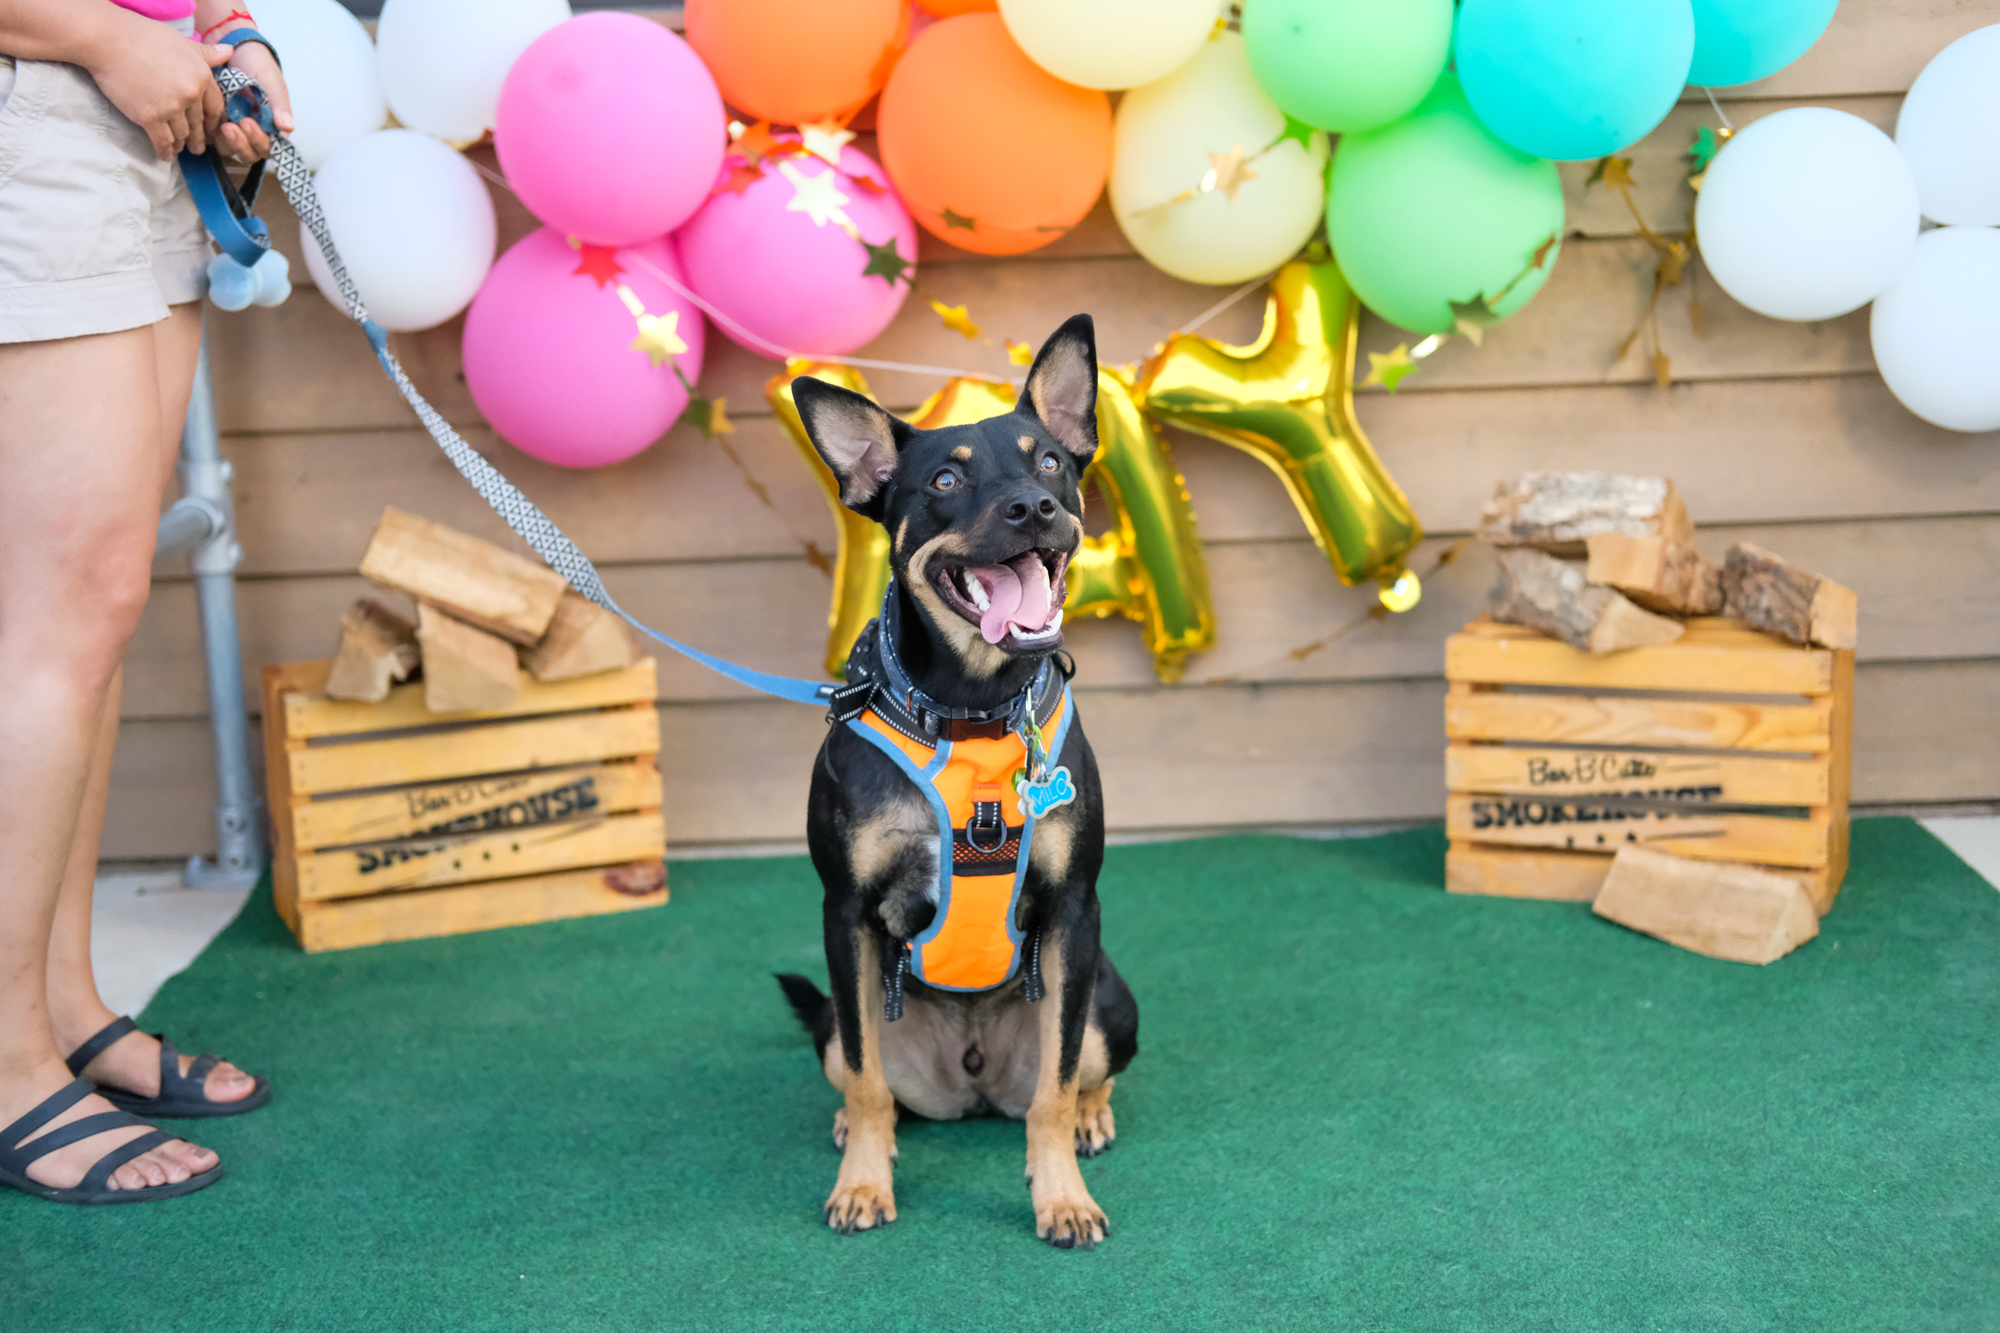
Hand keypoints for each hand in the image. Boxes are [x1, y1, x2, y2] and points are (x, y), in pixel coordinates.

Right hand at [78, 10, 229, 160]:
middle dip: (198, 138)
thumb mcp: (181, 41)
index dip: (214, 122)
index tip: (211, 130)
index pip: (215, 107)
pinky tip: (165, 155)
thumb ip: (205, 53)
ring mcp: (171, 107)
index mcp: (202, 76)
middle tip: (197, 148)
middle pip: (199, 123)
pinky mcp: (150, 117)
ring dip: (181, 144)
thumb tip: (229, 52)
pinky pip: (163, 141)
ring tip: (179, 149)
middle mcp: (191, 94)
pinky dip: (165, 151)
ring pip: (182, 134)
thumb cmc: (142, 35)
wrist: (108, 39)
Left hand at [215, 39, 292, 163]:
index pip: (269, 146)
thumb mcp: (270, 80)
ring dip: (228, 141)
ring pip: (232, 149)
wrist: (235, 46)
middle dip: (242, 144)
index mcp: (273, 124)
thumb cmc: (257, 62)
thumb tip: (287, 128)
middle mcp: (256, 130)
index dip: (259, 141)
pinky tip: (210, 120)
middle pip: (251, 153)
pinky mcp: (217, 123)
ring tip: (222, 123)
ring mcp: (236, 128)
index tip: (248, 123)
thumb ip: (279, 104)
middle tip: (231, 126)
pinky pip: (215, 138)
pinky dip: (212, 133)